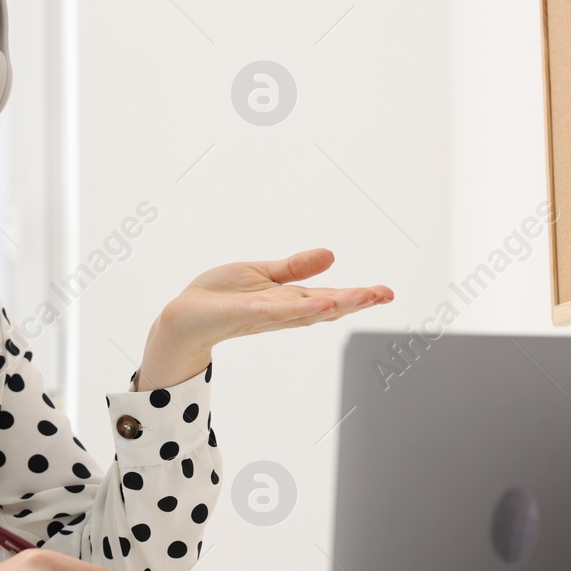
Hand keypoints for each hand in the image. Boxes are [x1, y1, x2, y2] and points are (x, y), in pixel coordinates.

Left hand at [136, 248, 392, 390]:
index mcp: (288, 300)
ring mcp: (266, 314)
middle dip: (357, 301)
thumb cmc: (220, 296)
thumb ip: (295, 267)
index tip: (385, 292)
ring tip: (362, 298)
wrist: (184, 316)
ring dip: (336, 304)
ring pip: (307, 310)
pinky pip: (277, 311)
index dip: (358, 295)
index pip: (329, 296)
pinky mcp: (247, 313)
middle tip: (386, 294)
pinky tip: (320, 302)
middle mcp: (283, 311)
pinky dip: (299, 308)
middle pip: (326, 306)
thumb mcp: (262, 272)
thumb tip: (330, 255)